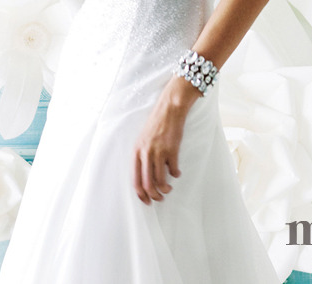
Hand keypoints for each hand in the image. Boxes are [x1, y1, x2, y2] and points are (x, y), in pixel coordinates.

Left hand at [132, 77, 199, 204]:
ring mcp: (159, 152)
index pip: (135, 180)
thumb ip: (142, 157)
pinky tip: (176, 172)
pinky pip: (174, 170)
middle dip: (154, 196)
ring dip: (165, 189)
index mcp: (136, 151)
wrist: (169, 109)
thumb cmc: (156, 125)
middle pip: (148, 184)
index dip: (141, 194)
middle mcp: (146, 153)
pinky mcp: (172, 150)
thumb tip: (146, 177)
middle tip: (160, 198)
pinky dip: (176, 175)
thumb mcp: (143, 140)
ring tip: (168, 188)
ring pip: (161, 181)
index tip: (147, 201)